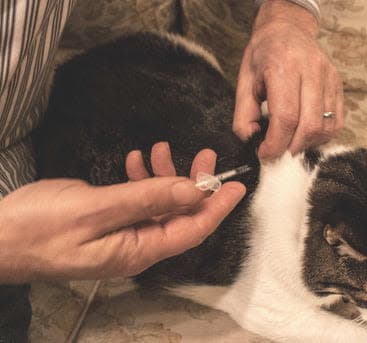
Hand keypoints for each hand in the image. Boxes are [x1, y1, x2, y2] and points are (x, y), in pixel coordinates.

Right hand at [0, 143, 244, 282]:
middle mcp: (137, 245)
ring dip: (166, 176)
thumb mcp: (96, 209)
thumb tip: (193, 191)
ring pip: (160, 203)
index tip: (238, 186)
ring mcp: (123, 233)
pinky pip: (137, 200)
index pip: (193, 230)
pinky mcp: (109, 220)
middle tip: (204, 155)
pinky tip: (138, 159)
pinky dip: (142, 179)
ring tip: (161, 149)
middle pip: (180, 215)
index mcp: (139, 249)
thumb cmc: (38, 228)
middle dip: (195, 184)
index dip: (218, 208)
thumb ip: (147, 199)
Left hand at [233, 0, 343, 159]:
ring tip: (291, 143)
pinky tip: (307, 136)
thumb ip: (243, 114)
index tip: (264, 154)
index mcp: (282, 67)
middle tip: (277, 153)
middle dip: (290, 148)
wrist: (287, 29)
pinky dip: (322, 136)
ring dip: (306, 144)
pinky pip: (337, 121)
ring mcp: (328, 77)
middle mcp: (309, 70)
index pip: (285, 118)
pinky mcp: (338, 83)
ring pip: (325, 126)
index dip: (275, 144)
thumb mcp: (244, 81)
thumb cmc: (263, 55)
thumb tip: (251, 141)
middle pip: (308, 126)